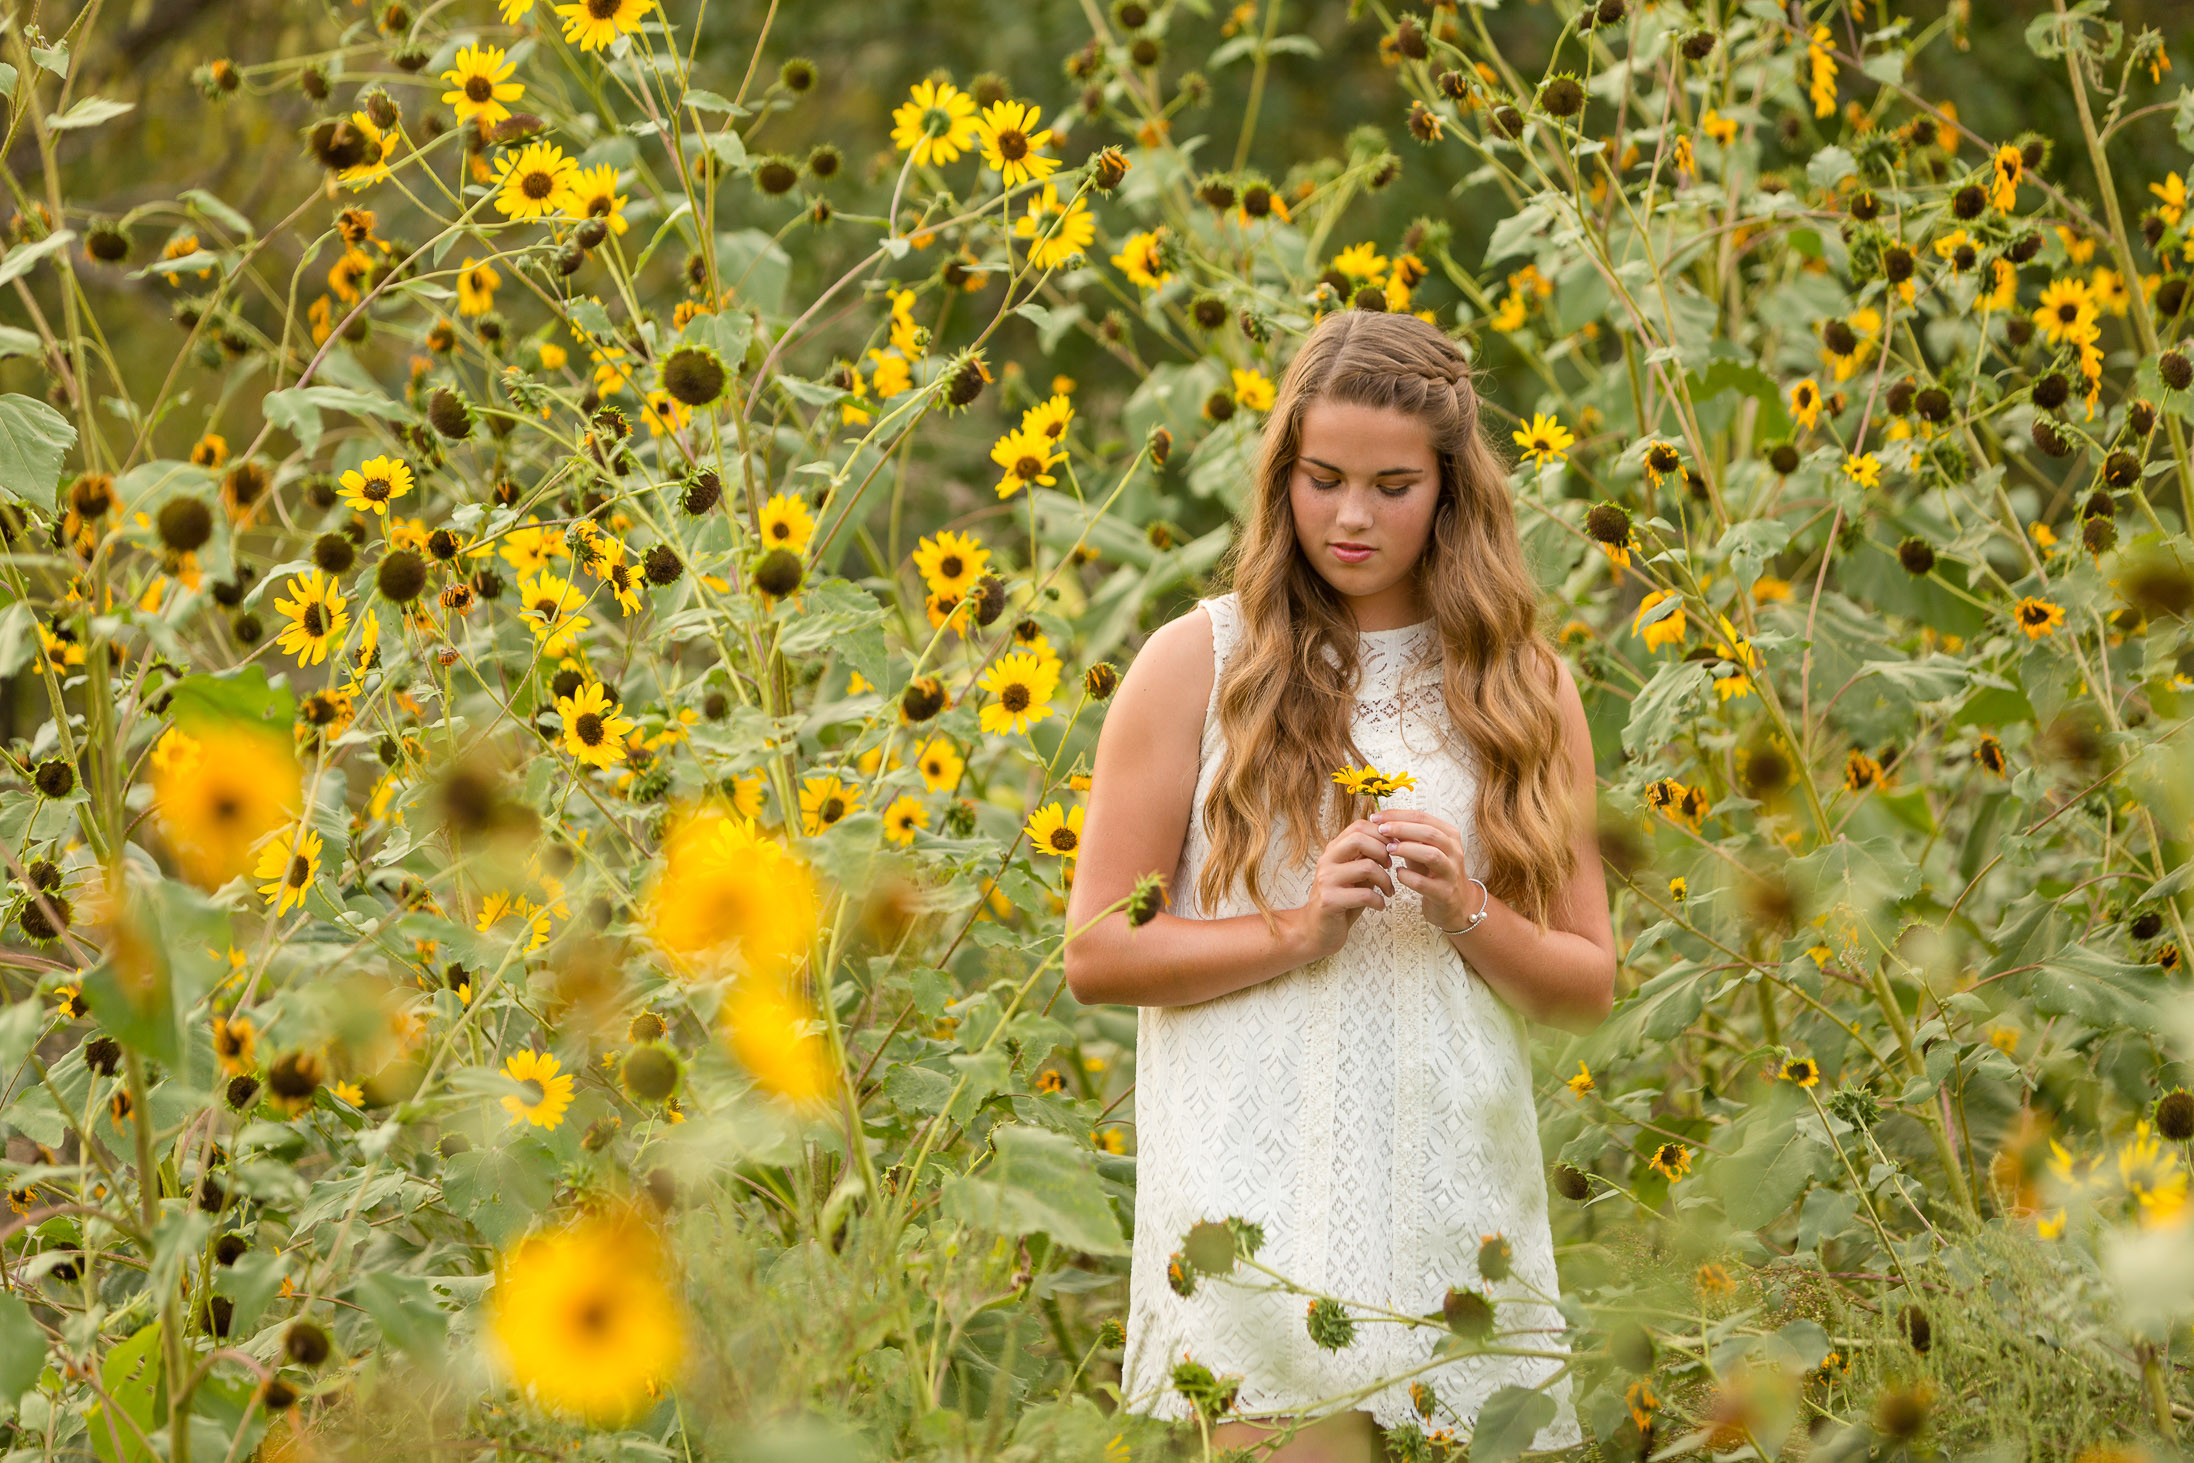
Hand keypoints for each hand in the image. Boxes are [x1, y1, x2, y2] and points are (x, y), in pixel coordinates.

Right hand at [1285, 819, 1393, 961]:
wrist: (1317, 931)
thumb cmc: (1341, 901)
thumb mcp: (1354, 875)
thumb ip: (1366, 858)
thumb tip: (1391, 842)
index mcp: (1333, 851)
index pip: (1358, 826)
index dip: (1381, 834)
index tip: (1392, 849)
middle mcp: (1326, 861)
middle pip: (1359, 839)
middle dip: (1383, 851)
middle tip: (1391, 867)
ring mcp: (1326, 880)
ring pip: (1367, 867)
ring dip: (1386, 880)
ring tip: (1389, 891)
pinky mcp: (1330, 901)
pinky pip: (1365, 894)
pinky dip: (1379, 901)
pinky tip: (1380, 905)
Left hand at [1370, 808, 1479, 930]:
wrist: (1455, 903)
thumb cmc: (1433, 871)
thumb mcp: (1422, 849)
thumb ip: (1408, 837)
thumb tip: (1382, 821)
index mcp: (1449, 835)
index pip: (1423, 817)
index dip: (1397, 815)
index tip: (1376, 817)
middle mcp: (1454, 851)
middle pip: (1429, 833)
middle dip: (1402, 829)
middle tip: (1381, 830)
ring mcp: (1451, 872)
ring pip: (1431, 855)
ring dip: (1406, 849)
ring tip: (1388, 850)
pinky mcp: (1445, 893)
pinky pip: (1423, 883)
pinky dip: (1406, 876)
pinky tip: (1397, 874)